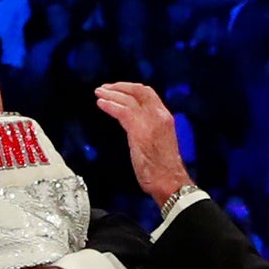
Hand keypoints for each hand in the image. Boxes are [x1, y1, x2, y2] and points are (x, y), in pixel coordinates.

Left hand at [93, 82, 193, 206]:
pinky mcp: (139, 131)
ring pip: (128, 99)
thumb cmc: (164, 168)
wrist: (169, 180)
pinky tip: (101, 104)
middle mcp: (159, 115)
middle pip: (138, 91)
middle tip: (105, 88)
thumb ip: (148, 129)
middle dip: (120, 87)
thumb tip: (134, 125)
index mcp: (165, 117)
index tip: (119, 89)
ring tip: (99, 93)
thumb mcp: (159, 141)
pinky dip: (110, 105)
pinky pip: (122, 111)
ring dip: (111, 94)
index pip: (148, 94)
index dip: (131, 89)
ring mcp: (149, 122)